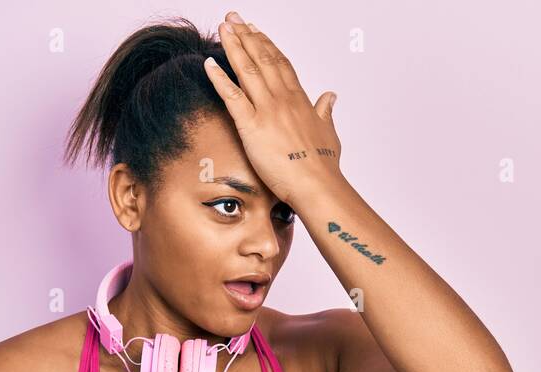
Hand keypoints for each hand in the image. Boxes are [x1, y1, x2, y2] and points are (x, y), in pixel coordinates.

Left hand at [203, 12, 342, 206]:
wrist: (317, 184)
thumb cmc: (323, 166)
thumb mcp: (328, 132)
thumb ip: (326, 112)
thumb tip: (331, 96)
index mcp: (300, 99)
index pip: (280, 64)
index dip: (266, 45)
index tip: (256, 30)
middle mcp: (283, 99)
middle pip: (262, 58)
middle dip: (246, 36)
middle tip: (233, 18)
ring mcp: (267, 110)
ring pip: (247, 69)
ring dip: (233, 46)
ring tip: (223, 28)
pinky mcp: (252, 126)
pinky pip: (232, 97)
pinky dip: (219, 78)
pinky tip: (209, 63)